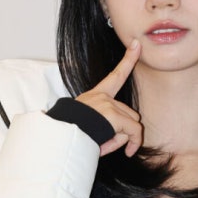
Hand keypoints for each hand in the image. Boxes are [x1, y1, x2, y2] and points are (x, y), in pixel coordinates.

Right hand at [76, 39, 142, 156]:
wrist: (61, 140)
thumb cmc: (75, 137)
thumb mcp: (93, 126)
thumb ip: (111, 125)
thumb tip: (130, 135)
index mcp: (97, 95)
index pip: (116, 75)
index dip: (128, 59)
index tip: (136, 44)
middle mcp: (102, 96)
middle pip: (130, 114)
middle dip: (125, 130)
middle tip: (106, 140)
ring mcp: (108, 104)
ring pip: (132, 124)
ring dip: (125, 137)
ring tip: (104, 143)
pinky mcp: (113, 114)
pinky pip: (134, 131)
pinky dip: (134, 143)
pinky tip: (128, 152)